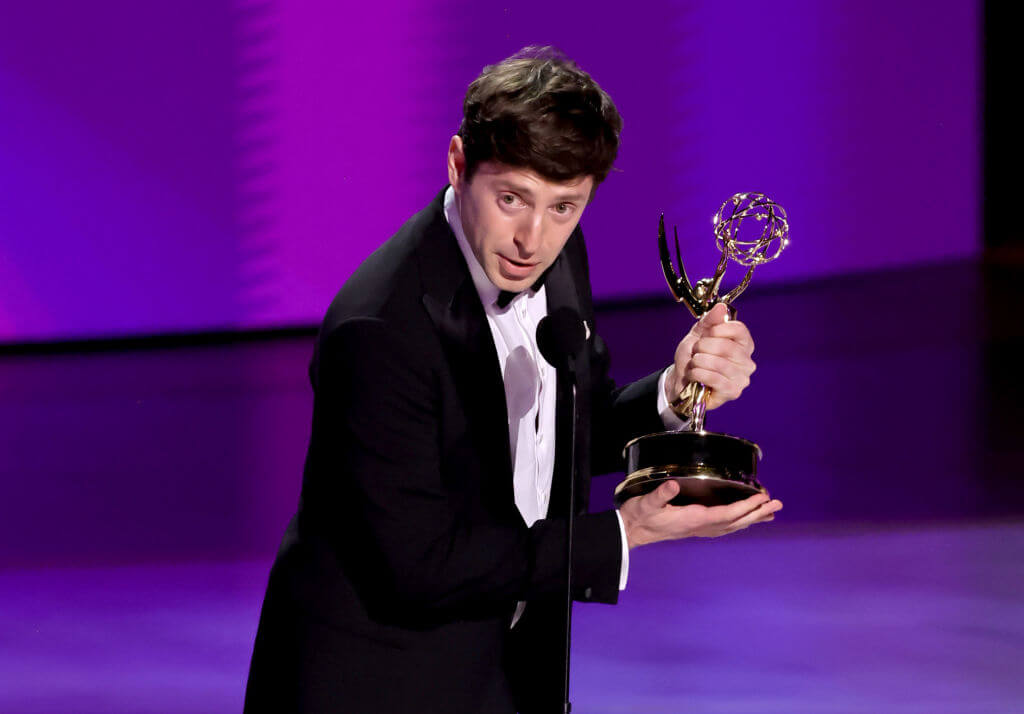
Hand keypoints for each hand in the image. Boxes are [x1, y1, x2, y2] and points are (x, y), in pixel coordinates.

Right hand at [618, 479, 781, 548]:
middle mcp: (699, 526)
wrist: (631, 531)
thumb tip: (673, 485)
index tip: (761, 499)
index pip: (726, 514)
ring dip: (752, 518)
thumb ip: (660, 494)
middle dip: (757, 513)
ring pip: (732, 525)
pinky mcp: (695, 527)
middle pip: (735, 522)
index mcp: (692, 519)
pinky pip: (724, 526)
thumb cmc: (638, 516)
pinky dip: (739, 521)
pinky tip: (743, 519)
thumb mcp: (646, 503)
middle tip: (777, 505)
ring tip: (769, 513)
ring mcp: (698, 529)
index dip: (745, 507)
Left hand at [665, 302, 755, 411]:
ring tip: (694, 364)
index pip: (739, 330)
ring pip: (719, 363)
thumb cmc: (693, 357)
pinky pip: (715, 378)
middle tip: (696, 352)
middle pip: (727, 347)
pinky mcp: (733, 392)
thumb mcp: (697, 335)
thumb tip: (721, 307)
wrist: (680, 380)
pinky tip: (693, 375)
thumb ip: (709, 321)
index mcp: (743, 344)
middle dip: (703, 347)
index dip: (718, 329)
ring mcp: (742, 378)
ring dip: (698, 361)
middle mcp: (747, 361)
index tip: (705, 334)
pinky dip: (698, 374)